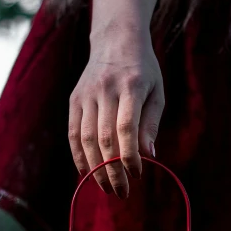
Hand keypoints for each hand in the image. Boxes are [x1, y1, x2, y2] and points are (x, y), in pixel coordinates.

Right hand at [68, 0, 163, 197]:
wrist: (115, 38)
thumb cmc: (143, 70)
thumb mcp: (156, 92)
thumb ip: (151, 123)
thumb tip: (149, 156)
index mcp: (130, 86)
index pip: (126, 128)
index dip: (130, 156)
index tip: (137, 174)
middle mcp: (104, 90)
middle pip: (105, 138)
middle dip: (113, 170)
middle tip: (122, 192)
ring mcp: (86, 95)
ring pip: (87, 139)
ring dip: (95, 168)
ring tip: (106, 187)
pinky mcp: (74, 100)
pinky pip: (74, 133)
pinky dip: (79, 156)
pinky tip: (87, 173)